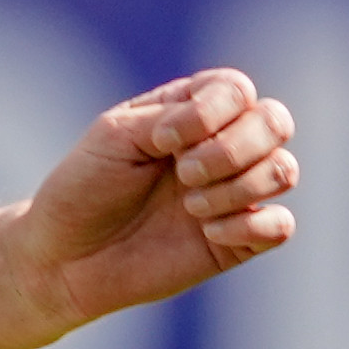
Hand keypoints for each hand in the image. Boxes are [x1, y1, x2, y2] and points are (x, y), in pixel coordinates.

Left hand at [3, 68, 297, 331]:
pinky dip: (249, 225)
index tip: (160, 140)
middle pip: (275, 121)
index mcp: (191, 111)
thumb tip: (217, 126)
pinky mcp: (238, 240)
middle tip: (184, 174)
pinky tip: (208, 233)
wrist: (64, 258)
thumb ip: (169, 118)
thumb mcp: (114, 137)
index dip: (212, 111)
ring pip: (284, 171)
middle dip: (233, 147)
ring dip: (238, 187)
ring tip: (189, 207)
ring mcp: (234, 193)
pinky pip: (281, 226)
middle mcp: (222, 146)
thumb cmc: (83, 189)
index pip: (237, 89)